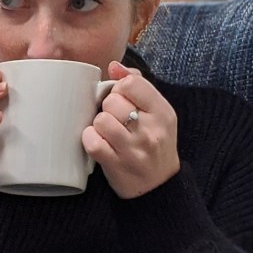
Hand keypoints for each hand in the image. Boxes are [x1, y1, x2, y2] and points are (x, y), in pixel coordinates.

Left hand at [82, 61, 178, 198]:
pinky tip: (97, 142)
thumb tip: (114, 67)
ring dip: (98, 125)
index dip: (119, 88)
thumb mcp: (157, 114)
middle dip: (108, 108)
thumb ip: (139, 86)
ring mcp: (134, 149)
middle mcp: (151, 130)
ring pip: (101, 120)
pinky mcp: (117, 165)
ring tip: (107, 132)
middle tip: (114, 119)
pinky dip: (89, 140)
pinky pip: (92, 142)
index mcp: (162, 112)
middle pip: (112, 101)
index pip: (132, 84)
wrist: (158, 186)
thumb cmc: (154, 145)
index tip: (121, 99)